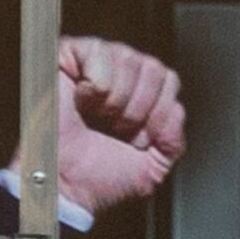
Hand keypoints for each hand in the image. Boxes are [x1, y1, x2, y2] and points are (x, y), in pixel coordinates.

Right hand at [40, 36, 185, 220]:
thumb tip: (175, 109)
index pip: (170, 80)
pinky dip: (96, 86)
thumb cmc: (96, 177)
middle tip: (114, 131)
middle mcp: (120, 74)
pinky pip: (101, 53)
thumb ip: (173, 140)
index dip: (158, 115)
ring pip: (130, 60)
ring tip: (96, 118)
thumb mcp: (152, 168)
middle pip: (154, 68)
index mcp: (141, 96)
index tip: (136, 141)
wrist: (64, 185)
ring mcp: (95, 62)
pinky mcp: (69, 55)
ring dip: (116, 102)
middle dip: (138, 111)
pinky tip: (81, 101)